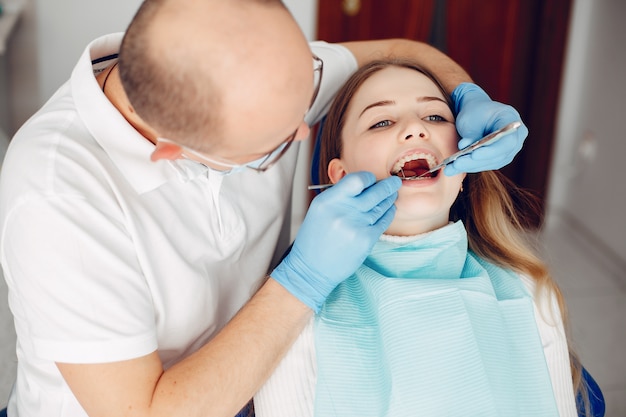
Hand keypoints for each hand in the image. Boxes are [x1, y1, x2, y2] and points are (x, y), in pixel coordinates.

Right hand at [271, 172, 400, 311]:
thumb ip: (339, 196)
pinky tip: (390, 209)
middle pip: (374, 192)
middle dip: (388, 185)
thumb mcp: (319, 210)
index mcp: (328, 201)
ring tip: (393, 194)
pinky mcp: (366, 240)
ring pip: (381, 206)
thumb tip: (363, 184)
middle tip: (394, 182)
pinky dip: (389, 213)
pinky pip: (383, 221)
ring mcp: (356, 226)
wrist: (312, 269)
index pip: (356, 180)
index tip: (372, 179)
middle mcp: (342, 211)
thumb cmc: (315, 239)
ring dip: (389, 198)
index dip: (368, 178)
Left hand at [445, 82, 528, 175]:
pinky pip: (485, 165)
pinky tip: (454, 168)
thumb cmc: (475, 111)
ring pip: (490, 163)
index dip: (491, 151)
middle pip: (498, 155)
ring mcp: (508, 150)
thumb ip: (470, 132)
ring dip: (470, 166)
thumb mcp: (471, 117)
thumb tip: (464, 146)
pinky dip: (470, 166)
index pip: (507, 141)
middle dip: (475, 161)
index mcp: (512, 121)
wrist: (476, 112)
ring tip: (450, 168)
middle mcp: (515, 138)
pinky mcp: (498, 158)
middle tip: (455, 164)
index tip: (474, 155)